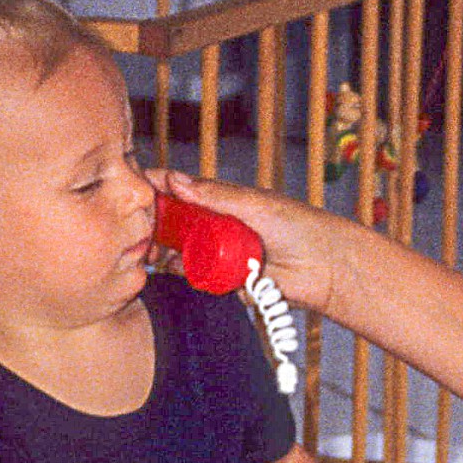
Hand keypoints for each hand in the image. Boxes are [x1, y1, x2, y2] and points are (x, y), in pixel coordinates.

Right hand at [147, 170, 344, 316]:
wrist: (326, 268)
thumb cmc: (298, 226)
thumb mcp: (253, 204)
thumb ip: (215, 195)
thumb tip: (176, 180)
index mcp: (224, 202)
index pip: (183, 192)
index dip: (159, 189)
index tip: (136, 187)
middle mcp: (219, 227)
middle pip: (175, 225)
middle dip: (154, 226)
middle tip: (138, 229)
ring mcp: (222, 255)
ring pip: (182, 254)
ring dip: (165, 254)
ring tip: (151, 252)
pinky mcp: (228, 283)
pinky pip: (199, 280)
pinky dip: (185, 276)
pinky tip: (173, 271)